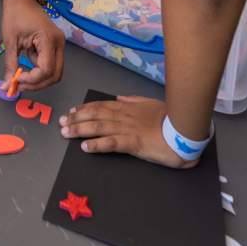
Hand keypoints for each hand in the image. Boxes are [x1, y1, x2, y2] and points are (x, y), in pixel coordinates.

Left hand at [1, 0, 64, 90]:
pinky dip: (38, 69)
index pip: (46, 70)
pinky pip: (50, 63)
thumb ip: (10, 64)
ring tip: (20, 75)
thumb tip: (7, 85)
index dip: (32, 80)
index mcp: (49, 39)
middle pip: (55, 75)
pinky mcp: (54, 44)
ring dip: (38, 78)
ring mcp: (59, 44)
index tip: (16, 79)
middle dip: (37, 84)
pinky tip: (26, 63)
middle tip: (19, 85)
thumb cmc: (15, 15)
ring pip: (54, 71)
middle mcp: (59, 43)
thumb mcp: (10, 41)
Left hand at [59, 96, 196, 168]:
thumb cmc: (169, 118)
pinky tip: (85, 147)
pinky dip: (96, 145)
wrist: (185, 129)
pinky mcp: (134, 143)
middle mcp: (123, 116)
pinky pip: (111, 143)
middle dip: (76, 119)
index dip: (84, 108)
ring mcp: (127, 129)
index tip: (72, 111)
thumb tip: (119, 97)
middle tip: (61, 122)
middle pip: (94, 116)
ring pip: (98, 128)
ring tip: (66, 133)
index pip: (100, 106)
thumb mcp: (150, 103)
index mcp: (127, 107)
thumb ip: (133, 100)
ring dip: (79, 130)